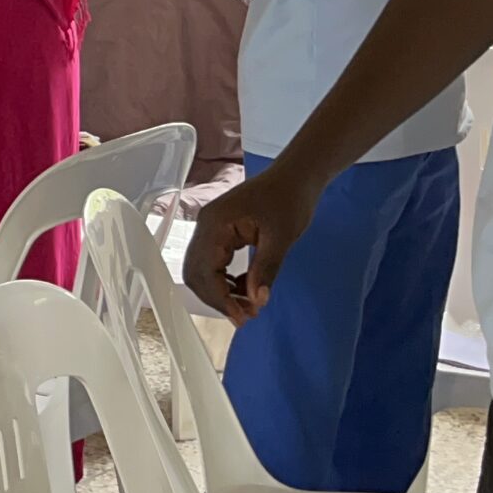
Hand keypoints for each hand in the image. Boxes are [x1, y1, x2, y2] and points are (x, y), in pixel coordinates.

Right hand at [182, 165, 321, 324]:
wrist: (296, 176)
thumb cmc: (290, 200)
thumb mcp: (281, 237)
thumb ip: (266, 269)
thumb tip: (256, 301)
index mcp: (215, 224)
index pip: (204, 270)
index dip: (220, 298)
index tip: (243, 317)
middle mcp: (206, 226)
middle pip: (196, 273)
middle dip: (218, 298)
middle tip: (246, 315)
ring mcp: (211, 229)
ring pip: (202, 270)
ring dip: (221, 291)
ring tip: (249, 306)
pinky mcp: (220, 233)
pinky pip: (213, 263)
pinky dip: (225, 280)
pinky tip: (246, 288)